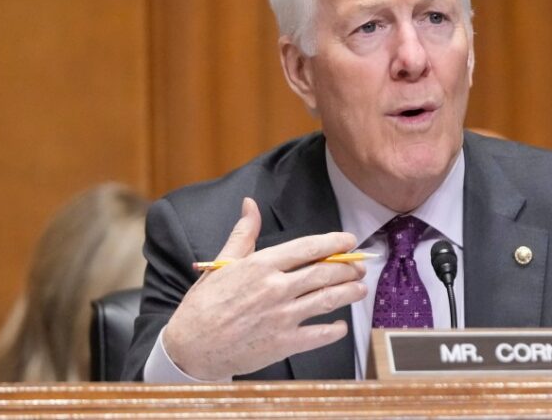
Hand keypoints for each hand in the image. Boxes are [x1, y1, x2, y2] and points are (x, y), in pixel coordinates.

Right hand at [163, 197, 366, 379]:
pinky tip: (340, 325)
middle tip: (359, 267)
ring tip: (360, 288)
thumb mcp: (222, 264)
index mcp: (261, 266)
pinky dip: (335, 330)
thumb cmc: (205, 304)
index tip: (349, 240)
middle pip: (324, 273)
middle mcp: (275, 289)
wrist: (191, 348)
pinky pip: (319, 335)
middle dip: (348, 268)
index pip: (307, 248)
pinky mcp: (283, 343)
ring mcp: (282, 317)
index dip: (334, 242)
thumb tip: (250, 204)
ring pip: (327, 300)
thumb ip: (243, 234)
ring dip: (349, 292)